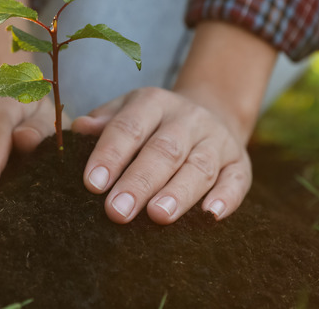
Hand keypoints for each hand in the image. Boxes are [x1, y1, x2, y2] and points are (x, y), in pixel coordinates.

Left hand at [72, 87, 251, 224]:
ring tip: (158, 216)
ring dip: (179, 192)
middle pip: (164, 150)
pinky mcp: (240, 163)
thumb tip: (78, 129)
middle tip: (117, 211)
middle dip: (140, 182)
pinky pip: (236, 180)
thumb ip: (103, 121)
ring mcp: (217, 140)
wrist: (212, 111)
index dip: (111, 155)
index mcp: (153, 103)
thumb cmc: (153, 123)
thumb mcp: (127, 110)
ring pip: (199, 166)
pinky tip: (211, 215)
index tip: (93, 184)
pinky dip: (226, 198)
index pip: (129, 127)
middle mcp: (188, 119)